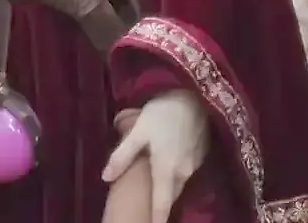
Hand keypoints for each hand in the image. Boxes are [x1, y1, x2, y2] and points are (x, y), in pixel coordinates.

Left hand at [102, 89, 210, 220]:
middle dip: (162, 205)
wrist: (194, 97)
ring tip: (157, 191)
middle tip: (150, 211)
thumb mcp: (138, 132)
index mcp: (166, 171)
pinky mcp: (202, 155)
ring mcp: (195, 165)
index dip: (156, 220)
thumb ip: (122, 156)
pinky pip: (187, 173)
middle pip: (171, 196)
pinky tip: (168, 167)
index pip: (162, 204)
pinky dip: (176, 175)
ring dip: (169, 189)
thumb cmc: (162, 113)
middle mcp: (184, 173)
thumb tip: (105, 177)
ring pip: (179, 184)